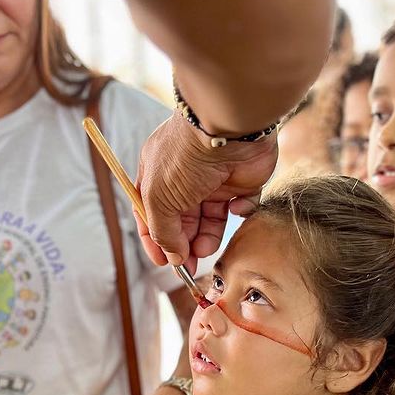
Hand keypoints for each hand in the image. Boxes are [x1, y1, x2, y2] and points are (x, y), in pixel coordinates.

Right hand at [136, 112, 277, 269]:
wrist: (228, 130)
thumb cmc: (184, 157)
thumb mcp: (158, 197)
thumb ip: (162, 230)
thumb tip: (172, 256)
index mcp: (157, 176)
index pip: (152, 214)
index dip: (156, 240)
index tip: (163, 262)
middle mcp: (185, 178)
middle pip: (183, 221)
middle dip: (185, 244)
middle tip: (189, 264)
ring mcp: (214, 180)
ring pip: (211, 219)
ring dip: (208, 237)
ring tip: (206, 247)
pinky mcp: (242, 182)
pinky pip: (241, 207)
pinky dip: (240, 213)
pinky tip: (235, 207)